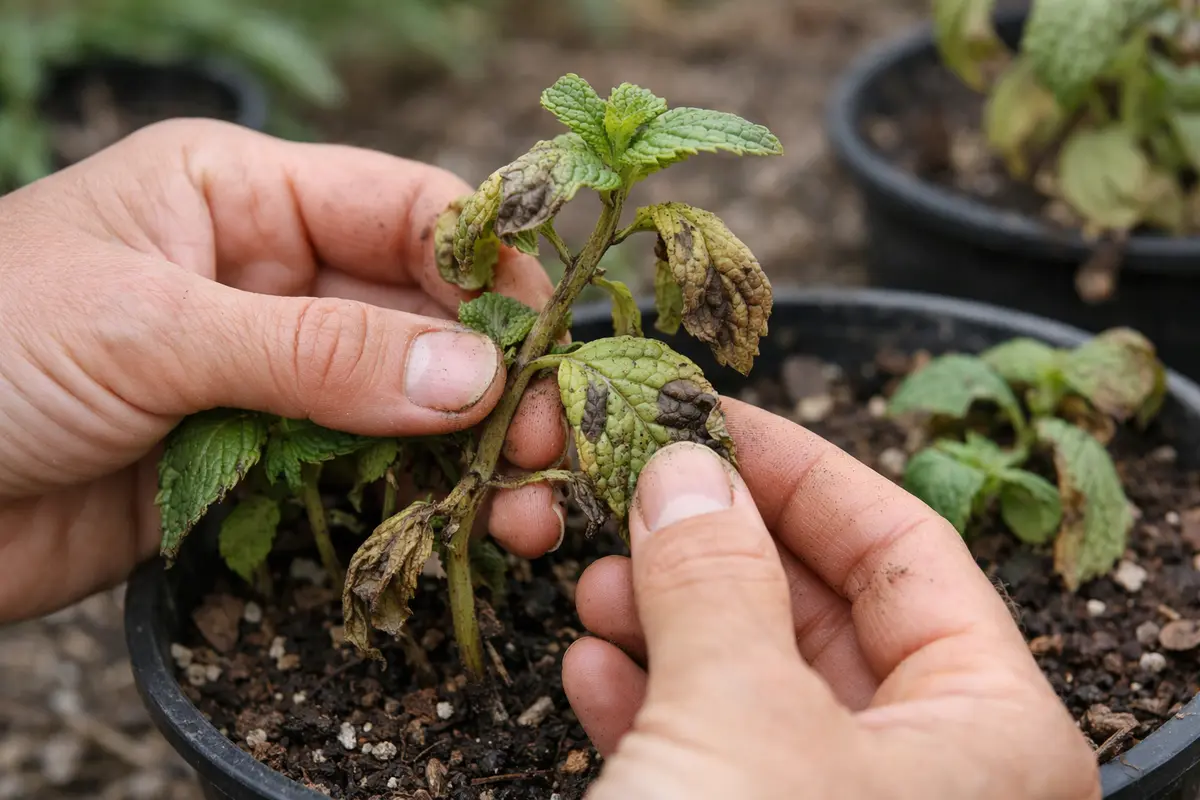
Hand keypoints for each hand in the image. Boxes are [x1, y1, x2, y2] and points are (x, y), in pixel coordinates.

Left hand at [0, 120, 566, 621]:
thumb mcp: (149, 326)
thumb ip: (317, 351)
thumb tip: (472, 377)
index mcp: (240, 195)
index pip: (403, 208)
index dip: (486, 264)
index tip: (547, 334)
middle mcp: (267, 277)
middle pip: (421, 314)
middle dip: (492, 373)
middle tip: (548, 436)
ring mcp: (265, 377)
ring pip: (400, 403)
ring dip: (468, 450)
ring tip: (526, 504)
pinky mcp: (251, 466)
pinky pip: (355, 474)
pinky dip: (412, 500)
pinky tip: (464, 526)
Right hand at [563, 401, 1100, 798]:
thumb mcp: (738, 718)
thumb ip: (716, 582)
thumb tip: (685, 471)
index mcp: (990, 736)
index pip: (908, 551)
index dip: (804, 471)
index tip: (714, 417)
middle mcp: (934, 773)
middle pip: (823, 608)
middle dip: (716, 547)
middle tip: (633, 489)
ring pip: (756, 679)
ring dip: (668, 621)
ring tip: (593, 578)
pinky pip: (715, 748)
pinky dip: (651, 702)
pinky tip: (591, 667)